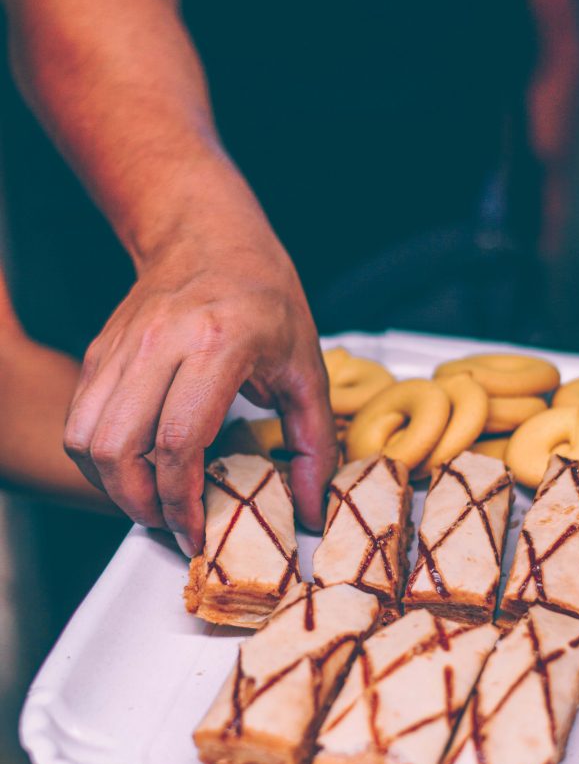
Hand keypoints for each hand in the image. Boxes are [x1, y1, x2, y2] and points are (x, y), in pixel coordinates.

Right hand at [63, 214, 337, 551]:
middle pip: (119, 449)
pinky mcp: (100, 350)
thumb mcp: (306, 366)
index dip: (182, 500)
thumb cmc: (264, 295)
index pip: (178, 441)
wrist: (210, 235)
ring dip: (112, 486)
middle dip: (141, 505)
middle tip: (172, 523)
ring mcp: (122, 345)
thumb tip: (311, 510)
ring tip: (150, 500)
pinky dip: (98, 458)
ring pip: (86, 439)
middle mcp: (160, 342)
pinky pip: (79, 419)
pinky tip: (132, 468)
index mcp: (218, 342)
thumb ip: (314, 443)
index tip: (196, 529)